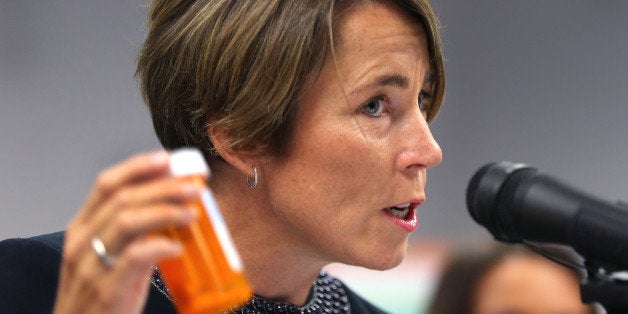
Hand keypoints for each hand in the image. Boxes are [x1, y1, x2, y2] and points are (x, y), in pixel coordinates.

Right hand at [54, 151, 199, 313]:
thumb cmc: (99, 299)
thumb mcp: (106, 258)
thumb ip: (132, 234)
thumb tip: (173, 211)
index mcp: (81, 229)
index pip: (106, 184)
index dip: (138, 166)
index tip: (168, 159)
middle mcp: (82, 243)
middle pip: (123, 198)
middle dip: (163, 187)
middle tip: (193, 187)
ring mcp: (92, 266)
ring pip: (128, 220)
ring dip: (165, 210)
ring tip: (192, 212)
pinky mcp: (108, 290)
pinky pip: (136, 256)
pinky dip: (161, 245)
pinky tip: (179, 246)